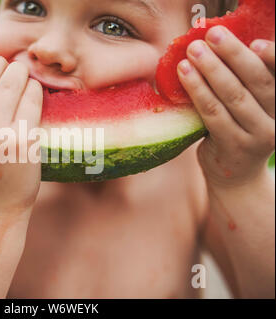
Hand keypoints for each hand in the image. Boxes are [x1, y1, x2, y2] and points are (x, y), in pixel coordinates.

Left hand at [177, 26, 274, 186]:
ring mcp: (258, 135)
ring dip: (210, 70)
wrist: (235, 178)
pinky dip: (198, 92)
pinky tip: (184, 75)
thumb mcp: (249, 108)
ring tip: (192, 52)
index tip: (254, 42)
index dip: (272, 57)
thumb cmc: (238, 132)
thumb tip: (215, 48)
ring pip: (233, 96)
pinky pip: (213, 114)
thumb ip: (242, 84)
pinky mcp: (234, 147)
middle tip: (211, 36)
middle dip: (233, 54)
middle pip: (257, 80)